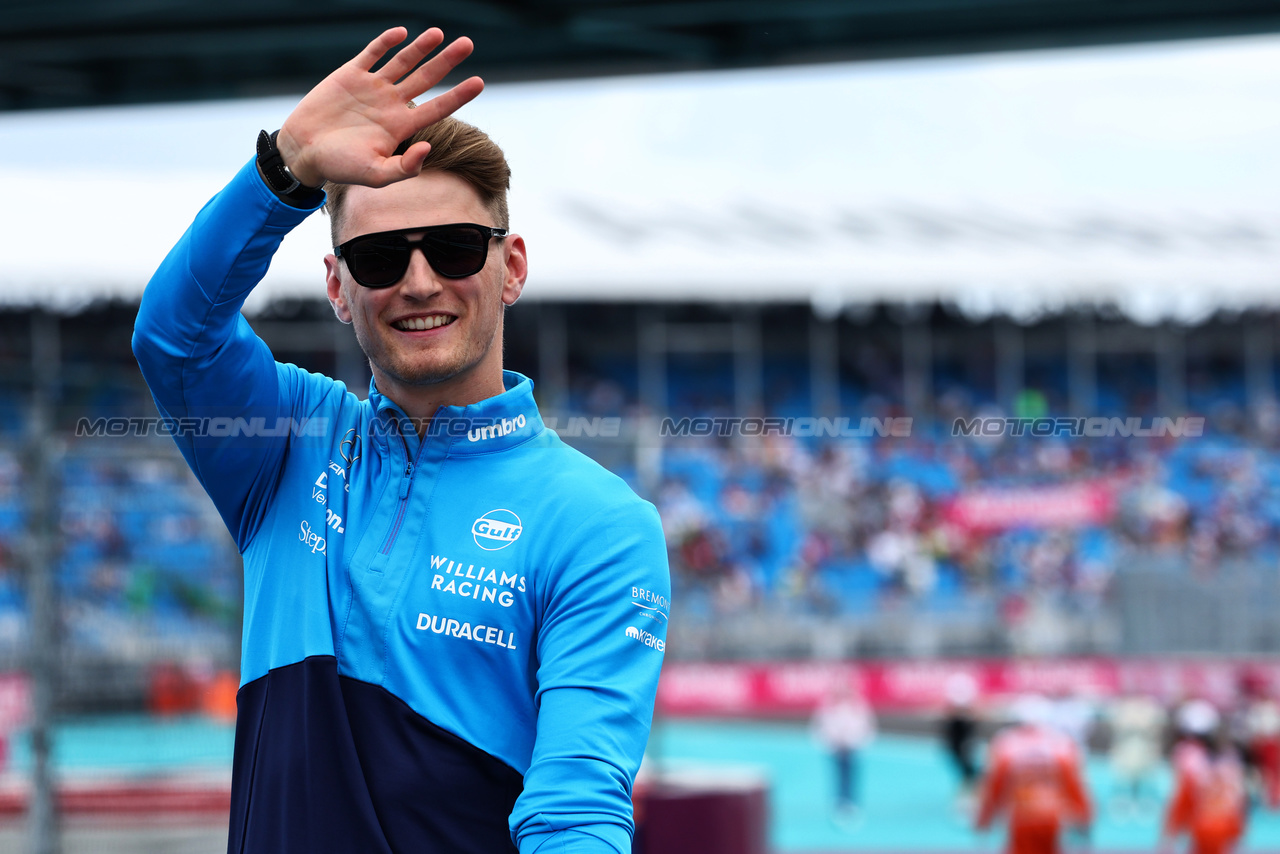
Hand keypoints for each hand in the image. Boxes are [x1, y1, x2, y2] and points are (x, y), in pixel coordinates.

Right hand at [275, 27, 483, 187]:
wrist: (304, 151)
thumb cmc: (340, 167)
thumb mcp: (376, 175)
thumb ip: (405, 168)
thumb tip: (428, 148)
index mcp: (402, 127)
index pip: (438, 108)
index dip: (459, 95)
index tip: (479, 82)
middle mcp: (392, 104)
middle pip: (427, 77)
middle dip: (447, 61)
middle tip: (468, 44)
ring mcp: (372, 87)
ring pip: (403, 62)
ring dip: (421, 47)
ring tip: (439, 33)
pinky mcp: (351, 75)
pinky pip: (372, 53)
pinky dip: (386, 42)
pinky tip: (402, 33)